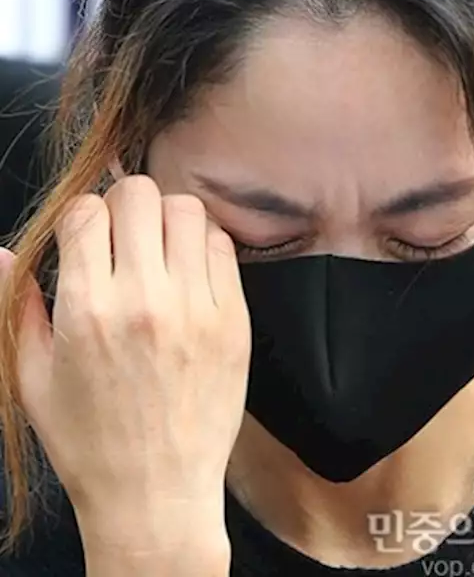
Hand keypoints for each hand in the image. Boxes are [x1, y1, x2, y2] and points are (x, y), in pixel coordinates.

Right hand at [8, 178, 249, 549]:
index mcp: (87, 310)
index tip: (85, 239)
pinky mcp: (236, 321)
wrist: (155, 490)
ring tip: (158, 250)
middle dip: (123, 207)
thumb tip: (2, 251)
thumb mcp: (31, 375)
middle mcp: (145, 300)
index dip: (81, 217)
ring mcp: (197, 308)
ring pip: (188, 212)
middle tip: (123, 238)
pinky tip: (189, 271)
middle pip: (138, 196)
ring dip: (168, 219)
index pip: (85, 213)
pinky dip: (205, 245)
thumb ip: (13, 305)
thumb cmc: (88, 439)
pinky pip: (225, 249)